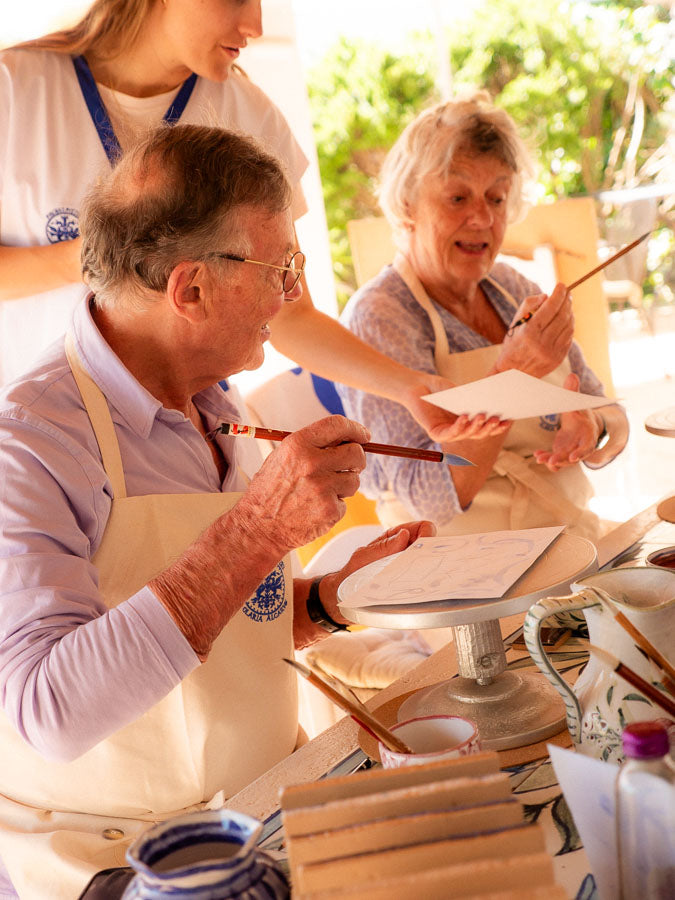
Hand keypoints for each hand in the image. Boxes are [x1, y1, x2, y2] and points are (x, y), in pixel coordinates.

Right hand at [235, 415, 368, 554]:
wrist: (259, 527)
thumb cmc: (270, 491)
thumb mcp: (282, 457)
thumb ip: (312, 446)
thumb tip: (347, 439)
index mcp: (298, 445)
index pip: (337, 425)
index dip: (355, 429)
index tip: (364, 435)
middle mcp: (311, 463)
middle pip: (356, 453)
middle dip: (356, 460)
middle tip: (349, 467)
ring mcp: (322, 487)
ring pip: (354, 480)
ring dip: (344, 486)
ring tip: (321, 492)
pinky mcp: (330, 509)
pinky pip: (345, 503)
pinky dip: (335, 506)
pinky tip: (316, 508)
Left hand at [319, 520, 436, 620]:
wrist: (343, 597)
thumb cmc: (352, 574)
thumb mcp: (363, 558)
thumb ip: (382, 547)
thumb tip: (404, 535)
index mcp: (395, 536)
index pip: (423, 527)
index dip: (427, 535)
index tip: (422, 547)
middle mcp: (405, 549)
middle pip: (431, 544)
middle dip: (430, 552)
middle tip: (420, 565)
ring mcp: (409, 566)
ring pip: (429, 562)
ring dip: (426, 568)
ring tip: (415, 578)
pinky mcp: (410, 582)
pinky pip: (423, 578)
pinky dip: (422, 580)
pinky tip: (415, 587)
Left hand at [401, 372, 508, 442]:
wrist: (417, 386)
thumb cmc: (440, 389)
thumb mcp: (461, 393)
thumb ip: (475, 400)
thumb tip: (496, 401)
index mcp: (467, 423)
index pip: (485, 428)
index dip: (498, 426)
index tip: (510, 419)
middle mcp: (458, 431)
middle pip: (477, 434)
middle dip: (489, 427)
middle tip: (498, 419)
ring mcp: (447, 434)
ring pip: (465, 434)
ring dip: (475, 426)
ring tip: (484, 416)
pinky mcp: (435, 433)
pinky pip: (449, 433)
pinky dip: (458, 426)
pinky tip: (465, 417)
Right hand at [496, 283, 573, 377]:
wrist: (513, 373)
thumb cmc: (513, 344)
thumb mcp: (515, 323)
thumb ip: (529, 306)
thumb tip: (547, 296)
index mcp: (529, 332)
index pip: (550, 308)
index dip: (558, 294)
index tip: (562, 285)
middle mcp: (541, 343)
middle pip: (562, 316)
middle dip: (566, 301)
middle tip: (567, 293)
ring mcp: (551, 352)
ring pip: (568, 326)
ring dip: (570, 312)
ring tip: (567, 305)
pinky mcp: (558, 358)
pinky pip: (569, 337)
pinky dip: (569, 325)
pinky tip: (566, 320)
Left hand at [533, 373, 601, 471]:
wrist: (581, 423)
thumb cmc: (580, 413)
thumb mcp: (577, 403)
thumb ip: (573, 392)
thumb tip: (572, 375)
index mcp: (588, 436)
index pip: (587, 447)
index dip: (581, 453)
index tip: (573, 458)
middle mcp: (580, 446)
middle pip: (573, 457)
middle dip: (562, 459)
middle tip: (550, 460)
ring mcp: (571, 451)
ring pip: (562, 461)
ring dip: (551, 460)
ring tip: (539, 458)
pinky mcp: (562, 453)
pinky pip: (555, 459)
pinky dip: (546, 458)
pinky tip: (537, 455)